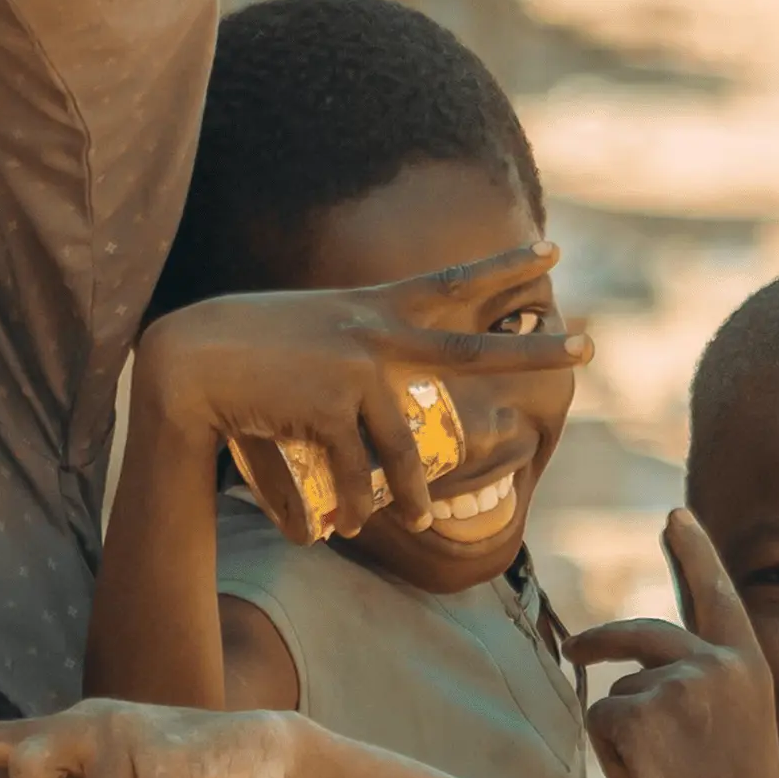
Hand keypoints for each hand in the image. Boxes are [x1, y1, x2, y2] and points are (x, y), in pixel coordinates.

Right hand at [138, 241, 590, 534]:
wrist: (188, 361)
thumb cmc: (233, 354)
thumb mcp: (300, 347)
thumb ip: (340, 384)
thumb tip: (364, 403)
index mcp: (370, 311)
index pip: (449, 283)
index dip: (501, 269)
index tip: (550, 250)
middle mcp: (375, 333)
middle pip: (470, 348)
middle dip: (532, 350)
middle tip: (589, 345)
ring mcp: (358, 368)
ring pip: (402, 452)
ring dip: (407, 495)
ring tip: (416, 522)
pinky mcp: (333, 404)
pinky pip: (354, 473)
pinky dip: (349, 504)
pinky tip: (344, 527)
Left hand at [566, 510, 778, 777]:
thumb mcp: (736, 724)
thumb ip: (702, 681)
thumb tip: (643, 661)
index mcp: (747, 663)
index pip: (715, 595)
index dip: (694, 552)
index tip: (676, 514)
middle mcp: (715, 662)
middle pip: (639, 633)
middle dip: (600, 640)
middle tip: (575, 650)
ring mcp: (677, 684)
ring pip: (616, 692)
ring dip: (621, 736)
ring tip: (657, 776)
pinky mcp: (639, 713)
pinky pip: (601, 721)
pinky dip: (610, 756)